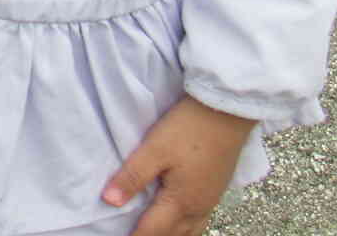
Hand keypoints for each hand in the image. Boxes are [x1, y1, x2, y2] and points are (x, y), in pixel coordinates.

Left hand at [102, 94, 255, 235]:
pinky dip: (186, 229)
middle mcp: (198, 207)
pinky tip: (179, 221)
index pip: (152, 231)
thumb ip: (132, 177)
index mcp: (181, 201)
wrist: (227, 113)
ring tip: (153, 234)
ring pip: (190, 231)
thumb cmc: (188, 129)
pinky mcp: (216, 190)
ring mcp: (210, 200)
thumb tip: (109, 201)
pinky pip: (200, 221)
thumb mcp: (154, 150)